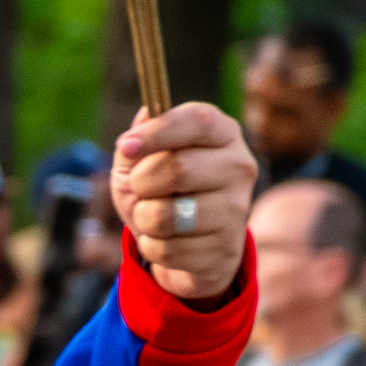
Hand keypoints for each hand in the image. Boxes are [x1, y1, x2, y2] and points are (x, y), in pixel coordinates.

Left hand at [112, 102, 256, 302]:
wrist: (184, 246)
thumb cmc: (160, 192)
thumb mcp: (140, 161)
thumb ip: (138, 139)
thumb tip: (144, 115)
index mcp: (222, 133)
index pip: (197, 121)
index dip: (157, 133)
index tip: (127, 147)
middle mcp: (238, 166)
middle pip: (177, 169)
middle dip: (142, 183)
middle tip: (142, 189)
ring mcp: (237, 208)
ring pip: (166, 216)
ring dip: (144, 219)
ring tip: (154, 217)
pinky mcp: (226, 247)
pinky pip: (166, 250)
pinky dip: (152, 247)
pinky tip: (166, 241)